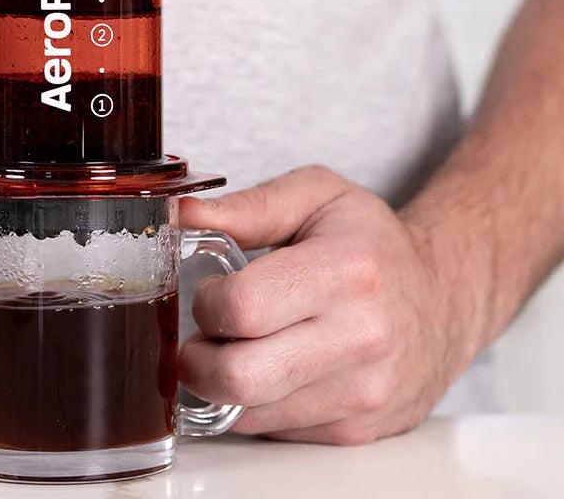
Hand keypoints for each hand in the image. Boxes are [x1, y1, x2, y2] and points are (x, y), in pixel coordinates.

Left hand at [178, 166, 477, 443]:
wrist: (445, 298)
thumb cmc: (372, 243)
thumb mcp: (316, 195)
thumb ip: (247, 206)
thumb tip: (181, 214)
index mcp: (346, 270)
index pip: (242, 308)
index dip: (207, 301)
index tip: (212, 291)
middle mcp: (361, 338)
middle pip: (239, 377)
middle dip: (197, 358)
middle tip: (203, 335)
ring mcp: (362, 393)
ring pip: (249, 413)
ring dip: (222, 384)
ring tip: (237, 347)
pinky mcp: (358, 431)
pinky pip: (275, 431)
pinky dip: (255, 404)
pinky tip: (269, 369)